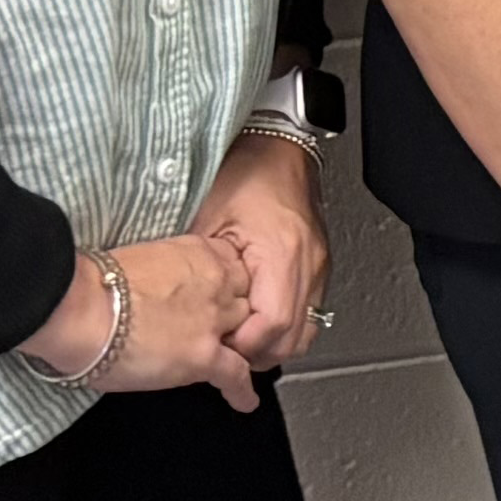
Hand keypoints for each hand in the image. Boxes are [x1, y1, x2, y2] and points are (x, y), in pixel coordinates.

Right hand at [28, 228, 262, 404]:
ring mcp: (213, 321)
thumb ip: (168, 271)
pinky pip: (237, 375)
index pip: (235, 266)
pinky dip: (242, 391)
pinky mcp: (204, 356)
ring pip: (247, 335)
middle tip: (223, 331)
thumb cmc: (93, 285)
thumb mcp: (144, 259)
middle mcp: (216, 282)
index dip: (230, 285)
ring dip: (241, 348)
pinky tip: (245, 401)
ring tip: (236, 362)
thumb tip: (163, 290)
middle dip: (237, 316)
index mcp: (200, 252)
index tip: (224, 296)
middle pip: (246, 300)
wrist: (79, 309)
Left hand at [191, 138, 331, 373]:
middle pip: (294, 337)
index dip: (243, 346)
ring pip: (307, 329)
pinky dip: (284, 324)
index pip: (273, 325)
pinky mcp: (317, 264)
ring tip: (240, 338)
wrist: (275, 147)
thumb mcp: (205, 221)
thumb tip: (183, 310)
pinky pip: (309, 310)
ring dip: (274, 342)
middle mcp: (307, 263)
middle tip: (225, 351)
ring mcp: (317, 265)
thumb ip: (201, 272)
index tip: (218, 347)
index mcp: (281, 252)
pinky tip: (258, 319)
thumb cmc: (243, 172)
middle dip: (258, 353)